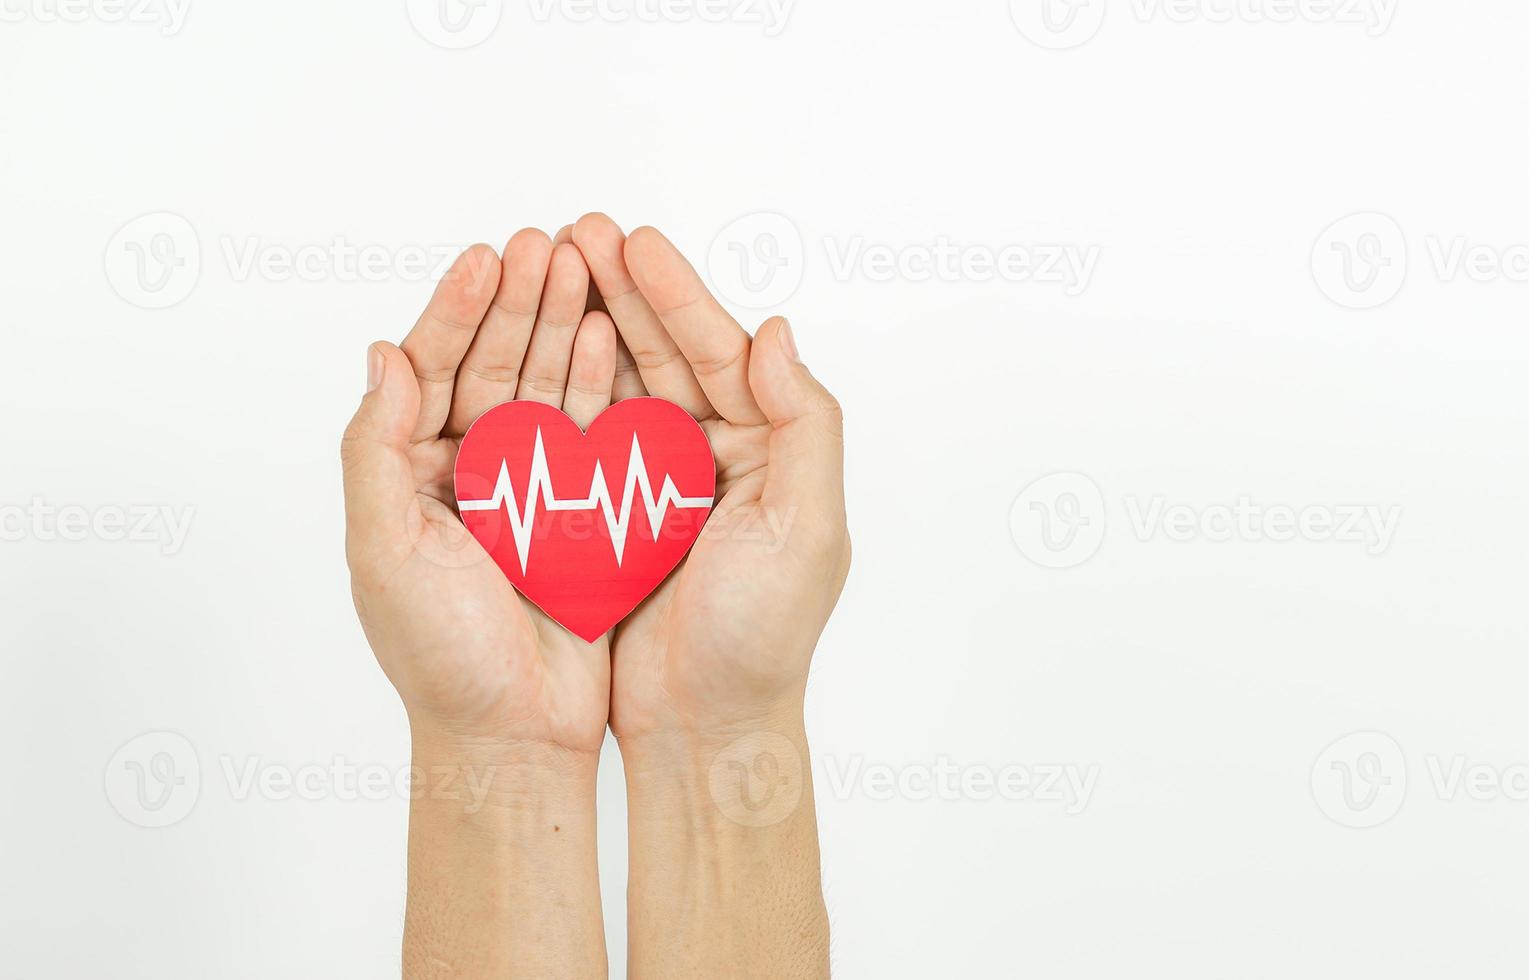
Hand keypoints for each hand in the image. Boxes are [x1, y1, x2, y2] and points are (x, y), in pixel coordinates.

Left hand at [341, 229, 627, 755]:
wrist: (516, 735)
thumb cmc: (440, 657)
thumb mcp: (383, 550)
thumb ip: (376, 450)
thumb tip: (381, 356)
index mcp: (411, 478)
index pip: (432, 371)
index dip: (459, 311)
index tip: (489, 257)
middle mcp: (469, 475)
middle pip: (496, 365)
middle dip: (523, 301)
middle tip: (552, 241)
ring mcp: (530, 492)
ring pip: (547, 387)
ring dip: (566, 326)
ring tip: (589, 268)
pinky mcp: (584, 515)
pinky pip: (593, 434)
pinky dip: (603, 383)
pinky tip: (616, 339)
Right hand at [564, 213, 849, 746]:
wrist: (703, 727)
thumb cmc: (761, 639)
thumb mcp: (807, 528)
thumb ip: (805, 424)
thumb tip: (776, 333)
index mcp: (773, 451)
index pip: (722, 353)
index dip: (677, 295)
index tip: (634, 240)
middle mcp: (722, 458)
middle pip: (669, 354)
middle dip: (625, 290)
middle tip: (577, 229)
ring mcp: (665, 484)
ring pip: (625, 382)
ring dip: (589, 322)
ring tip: (548, 265)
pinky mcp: (616, 516)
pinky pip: (589, 435)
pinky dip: (565, 387)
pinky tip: (532, 347)